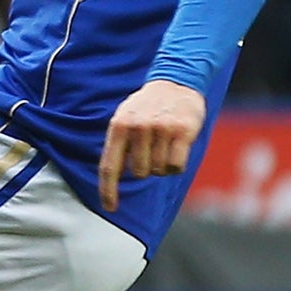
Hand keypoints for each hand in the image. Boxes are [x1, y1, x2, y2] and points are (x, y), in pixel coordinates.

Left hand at [97, 79, 205, 212]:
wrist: (176, 82)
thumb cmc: (146, 107)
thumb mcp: (124, 118)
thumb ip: (118, 145)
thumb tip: (112, 179)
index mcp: (118, 127)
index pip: (109, 166)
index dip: (108, 190)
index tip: (110, 208)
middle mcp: (138, 128)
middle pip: (139, 173)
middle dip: (146, 168)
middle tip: (152, 149)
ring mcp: (160, 129)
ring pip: (160, 171)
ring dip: (163, 164)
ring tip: (164, 143)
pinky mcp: (182, 132)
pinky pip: (177, 166)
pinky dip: (177, 164)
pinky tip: (178, 147)